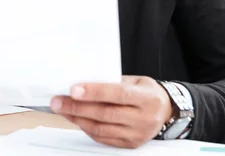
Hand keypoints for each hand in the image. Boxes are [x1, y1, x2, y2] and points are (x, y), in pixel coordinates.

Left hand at [50, 76, 173, 148]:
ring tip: (62, 109)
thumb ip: (113, 82)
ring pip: (101, 128)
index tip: (73, 89)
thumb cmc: (147, 92)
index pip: (117, 94)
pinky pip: (103, 138)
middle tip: (58, 101)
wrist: (166, 111)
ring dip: (77, 119)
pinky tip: (76, 119)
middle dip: (77, 107)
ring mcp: (137, 134)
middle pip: (105, 114)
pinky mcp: (131, 144)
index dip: (94, 92)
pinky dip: (86, 128)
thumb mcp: (136, 80)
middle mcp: (144, 118)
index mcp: (147, 98)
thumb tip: (82, 83)